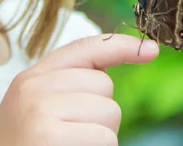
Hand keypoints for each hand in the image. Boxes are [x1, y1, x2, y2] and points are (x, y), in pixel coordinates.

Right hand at [0, 34, 159, 145]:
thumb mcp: (36, 111)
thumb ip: (64, 88)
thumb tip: (106, 76)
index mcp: (31, 78)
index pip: (84, 48)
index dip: (120, 46)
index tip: (151, 50)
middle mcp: (32, 85)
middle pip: (103, 85)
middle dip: (101, 116)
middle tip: (72, 138)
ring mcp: (38, 107)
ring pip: (109, 111)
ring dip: (101, 137)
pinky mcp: (48, 133)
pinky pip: (104, 137)